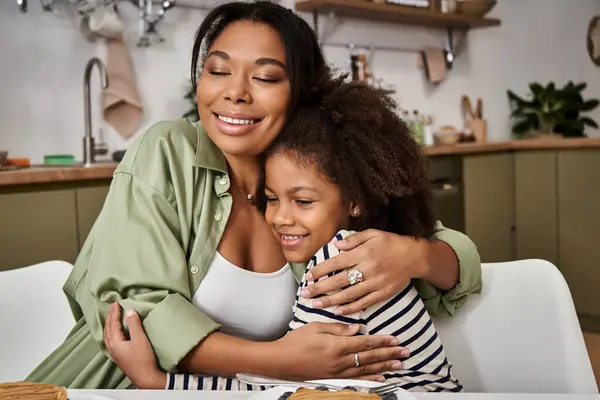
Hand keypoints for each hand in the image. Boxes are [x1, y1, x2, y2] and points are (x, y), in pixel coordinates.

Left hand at [104, 302, 166, 388]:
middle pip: (107, 328)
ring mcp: (114, 352)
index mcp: (115, 342)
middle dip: (110, 316)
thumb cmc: (143, 359)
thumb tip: (129, 312)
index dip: (114, 312)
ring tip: (113, 315)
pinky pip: (110, 339)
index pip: (112, 323)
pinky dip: (111, 330)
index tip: (117, 302)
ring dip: (110, 323)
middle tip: (113, 306)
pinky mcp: (119, 355)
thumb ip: (134, 325)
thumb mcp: (140, 339)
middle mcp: (111, 347)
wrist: (145, 377)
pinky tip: (115, 330)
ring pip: (108, 334)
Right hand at [272, 322, 408, 380]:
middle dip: (389, 354)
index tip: (395, 339)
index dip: (381, 341)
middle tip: (405, 352)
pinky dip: (371, 378)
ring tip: (399, 364)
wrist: (280, 361)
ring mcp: (338, 372)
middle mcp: (340, 361)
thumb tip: (356, 328)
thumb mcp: (315, 328)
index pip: (365, 343)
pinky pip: (357, 379)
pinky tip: (381, 378)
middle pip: (370, 357)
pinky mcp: (334, 378)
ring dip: (385, 366)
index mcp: (336, 346)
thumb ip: (337, 328)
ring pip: (367, 369)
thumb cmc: (295, 341)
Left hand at [302, 229, 429, 314]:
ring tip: (316, 305)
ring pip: (349, 295)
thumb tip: (336, 245)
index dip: (321, 270)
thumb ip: (353, 239)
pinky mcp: (383, 293)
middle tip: (306, 294)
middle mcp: (368, 269)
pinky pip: (364, 303)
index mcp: (363, 253)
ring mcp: (375, 283)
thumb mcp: (372, 234)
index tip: (308, 276)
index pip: (337, 263)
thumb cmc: (390, 243)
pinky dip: (350, 308)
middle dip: (320, 288)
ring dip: (331, 301)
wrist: (414, 256)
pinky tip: (338, 312)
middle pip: (339, 281)